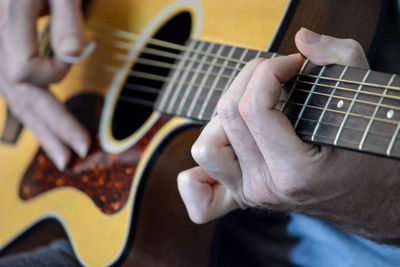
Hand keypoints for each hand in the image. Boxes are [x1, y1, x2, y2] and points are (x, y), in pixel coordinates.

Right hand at [0, 0, 88, 170]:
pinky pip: (14, 92)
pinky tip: (42, 128)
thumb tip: (72, 54)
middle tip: (72, 158)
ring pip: (15, 99)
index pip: (24, 69)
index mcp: (8, 24)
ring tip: (60, 156)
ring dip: (40, 129)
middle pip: (20, 96)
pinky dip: (31, 113)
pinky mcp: (4, 56)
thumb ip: (65, 19)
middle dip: (50, 128)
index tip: (73, 54)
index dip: (53, 70)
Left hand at [178, 28, 399, 242]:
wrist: (374, 201)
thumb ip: (340, 60)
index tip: (292, 64)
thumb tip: (301, 39)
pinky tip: (224, 149)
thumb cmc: (372, 155)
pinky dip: (197, 175)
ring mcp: (250, 195)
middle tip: (276, 75)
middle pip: (227, 117)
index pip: (254, 108)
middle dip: (249, 79)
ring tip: (253, 107)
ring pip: (206, 147)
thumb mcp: (366, 102)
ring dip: (224, 116)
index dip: (269, 71)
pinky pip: (198, 193)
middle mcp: (265, 187)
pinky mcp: (242, 198)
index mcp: (296, 171)